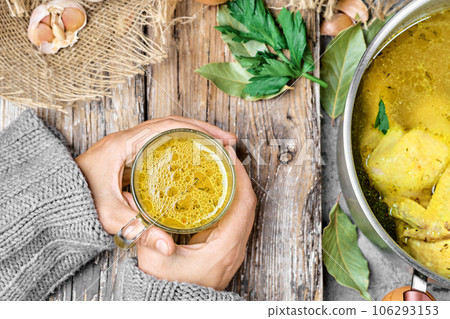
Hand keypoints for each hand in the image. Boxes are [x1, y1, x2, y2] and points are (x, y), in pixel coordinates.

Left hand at [75, 116, 236, 234]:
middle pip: (174, 124)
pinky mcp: (131, 154)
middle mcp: (129, 138)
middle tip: (226, 142)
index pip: (169, 126)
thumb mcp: (108, 213)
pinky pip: (161, 143)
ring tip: (215, 147)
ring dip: (193, 136)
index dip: (199, 130)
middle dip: (203, 130)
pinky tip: (193, 158)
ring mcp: (130, 145)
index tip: (220, 139)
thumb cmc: (79, 197)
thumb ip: (136, 229)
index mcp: (126, 143)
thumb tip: (166, 246)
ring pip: (168, 131)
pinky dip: (181, 146)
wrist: (57, 195)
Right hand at [136, 149, 255, 289]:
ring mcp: (232, 246)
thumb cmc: (173, 290)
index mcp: (225, 247)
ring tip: (220, 166)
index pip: (243, 204)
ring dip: (234, 186)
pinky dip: (228, 199)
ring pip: (242, 208)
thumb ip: (146, 234)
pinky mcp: (226, 246)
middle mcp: (235, 246)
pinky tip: (214, 188)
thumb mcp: (154, 262)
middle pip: (246, 203)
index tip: (229, 157)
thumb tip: (133, 204)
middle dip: (237, 176)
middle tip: (223, 155)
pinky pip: (233, 216)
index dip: (239, 176)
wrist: (183, 308)